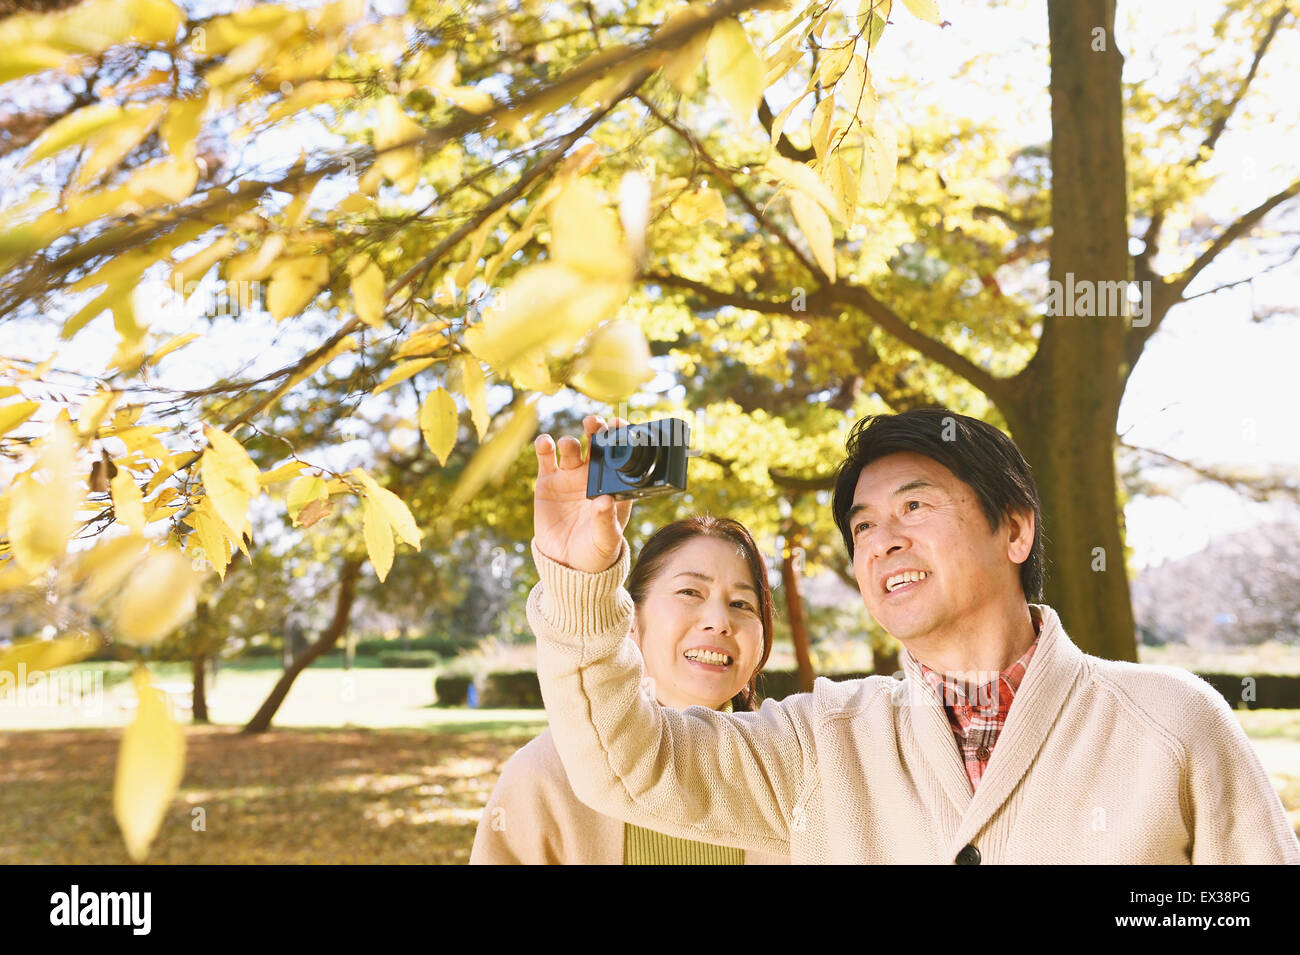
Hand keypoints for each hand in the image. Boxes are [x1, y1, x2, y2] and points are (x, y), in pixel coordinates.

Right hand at [534, 414, 632, 573]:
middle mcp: (593, 476)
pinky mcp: (548, 481)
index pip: (620, 456)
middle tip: (595, 423)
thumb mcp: (605, 540)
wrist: (567, 563)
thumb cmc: (596, 552)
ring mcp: (570, 476)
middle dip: (596, 430)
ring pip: (571, 448)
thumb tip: (604, 501)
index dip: (620, 438)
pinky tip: (545, 443)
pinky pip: (546, 457)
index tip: (619, 425)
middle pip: (596, 445)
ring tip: (570, 446)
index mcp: (614, 485)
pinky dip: (545, 446)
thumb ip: (606, 521)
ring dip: (571, 442)